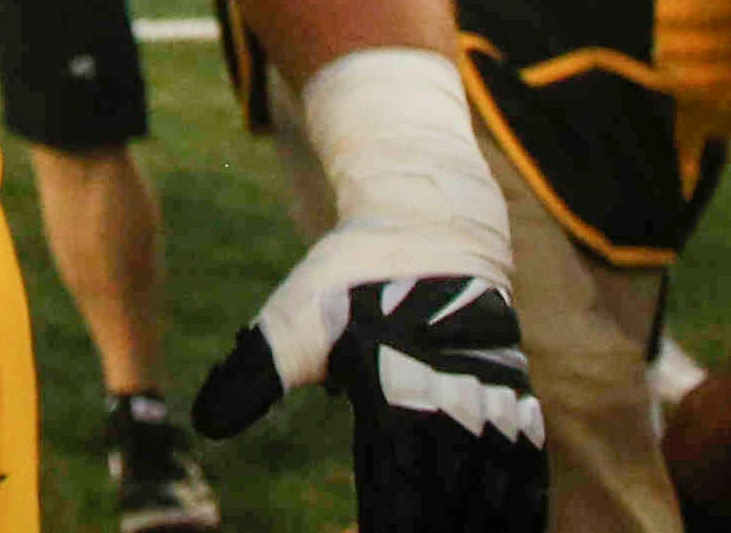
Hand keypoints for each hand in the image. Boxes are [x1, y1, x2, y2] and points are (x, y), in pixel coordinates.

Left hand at [194, 268, 543, 530]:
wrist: (424, 226)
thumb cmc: (347, 279)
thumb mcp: (292, 323)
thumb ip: (252, 377)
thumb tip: (203, 424)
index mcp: (392, 388)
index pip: (393, 485)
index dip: (388, 524)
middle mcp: (451, 399)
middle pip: (447, 494)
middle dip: (434, 527)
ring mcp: (493, 397)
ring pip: (494, 485)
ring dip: (480, 520)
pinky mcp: (516, 393)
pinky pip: (527, 461)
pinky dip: (523, 501)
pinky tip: (516, 526)